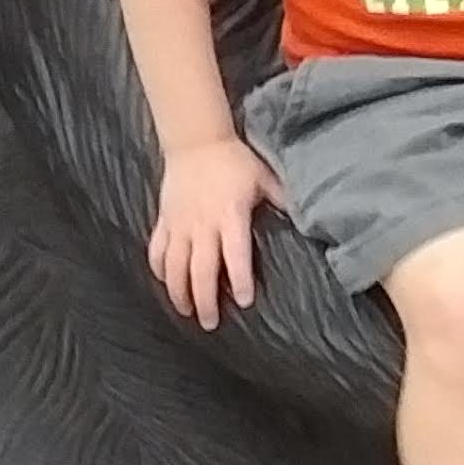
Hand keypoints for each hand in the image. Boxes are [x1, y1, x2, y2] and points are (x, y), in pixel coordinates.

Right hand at [149, 134, 284, 323]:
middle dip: (204, 300)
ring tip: (186, 312)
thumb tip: (307, 219)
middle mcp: (202, 225)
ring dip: (179, 293)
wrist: (196, 141)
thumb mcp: (264, 178)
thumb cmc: (235, 161)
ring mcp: (180, 224)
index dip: (239, 280)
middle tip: (210, 323)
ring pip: (174, 267)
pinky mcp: (164, 220)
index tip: (243, 301)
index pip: (235, 255)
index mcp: (230, 216)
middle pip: (200, 271)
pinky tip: (166, 284)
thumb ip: (281, 201)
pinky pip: (157, 251)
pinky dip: (159, 270)